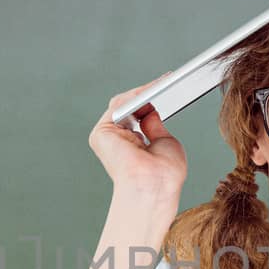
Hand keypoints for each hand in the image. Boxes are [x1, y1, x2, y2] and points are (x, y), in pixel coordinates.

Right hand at [88, 74, 186, 198]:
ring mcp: (108, 137)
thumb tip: (151, 111)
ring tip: (163, 82)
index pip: (138, 118)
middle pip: (129, 109)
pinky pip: (119, 105)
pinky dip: (135, 95)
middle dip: (146, 94)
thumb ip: (155, 126)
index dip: (151, 103)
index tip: (167, 89)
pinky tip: (151, 89)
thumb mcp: (164, 143)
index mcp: (130, 148)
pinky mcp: (102, 133)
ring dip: (142, 92)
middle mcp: (116, 142)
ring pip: (123, 104)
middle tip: (167, 81)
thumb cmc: (163, 175)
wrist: (154, 187)